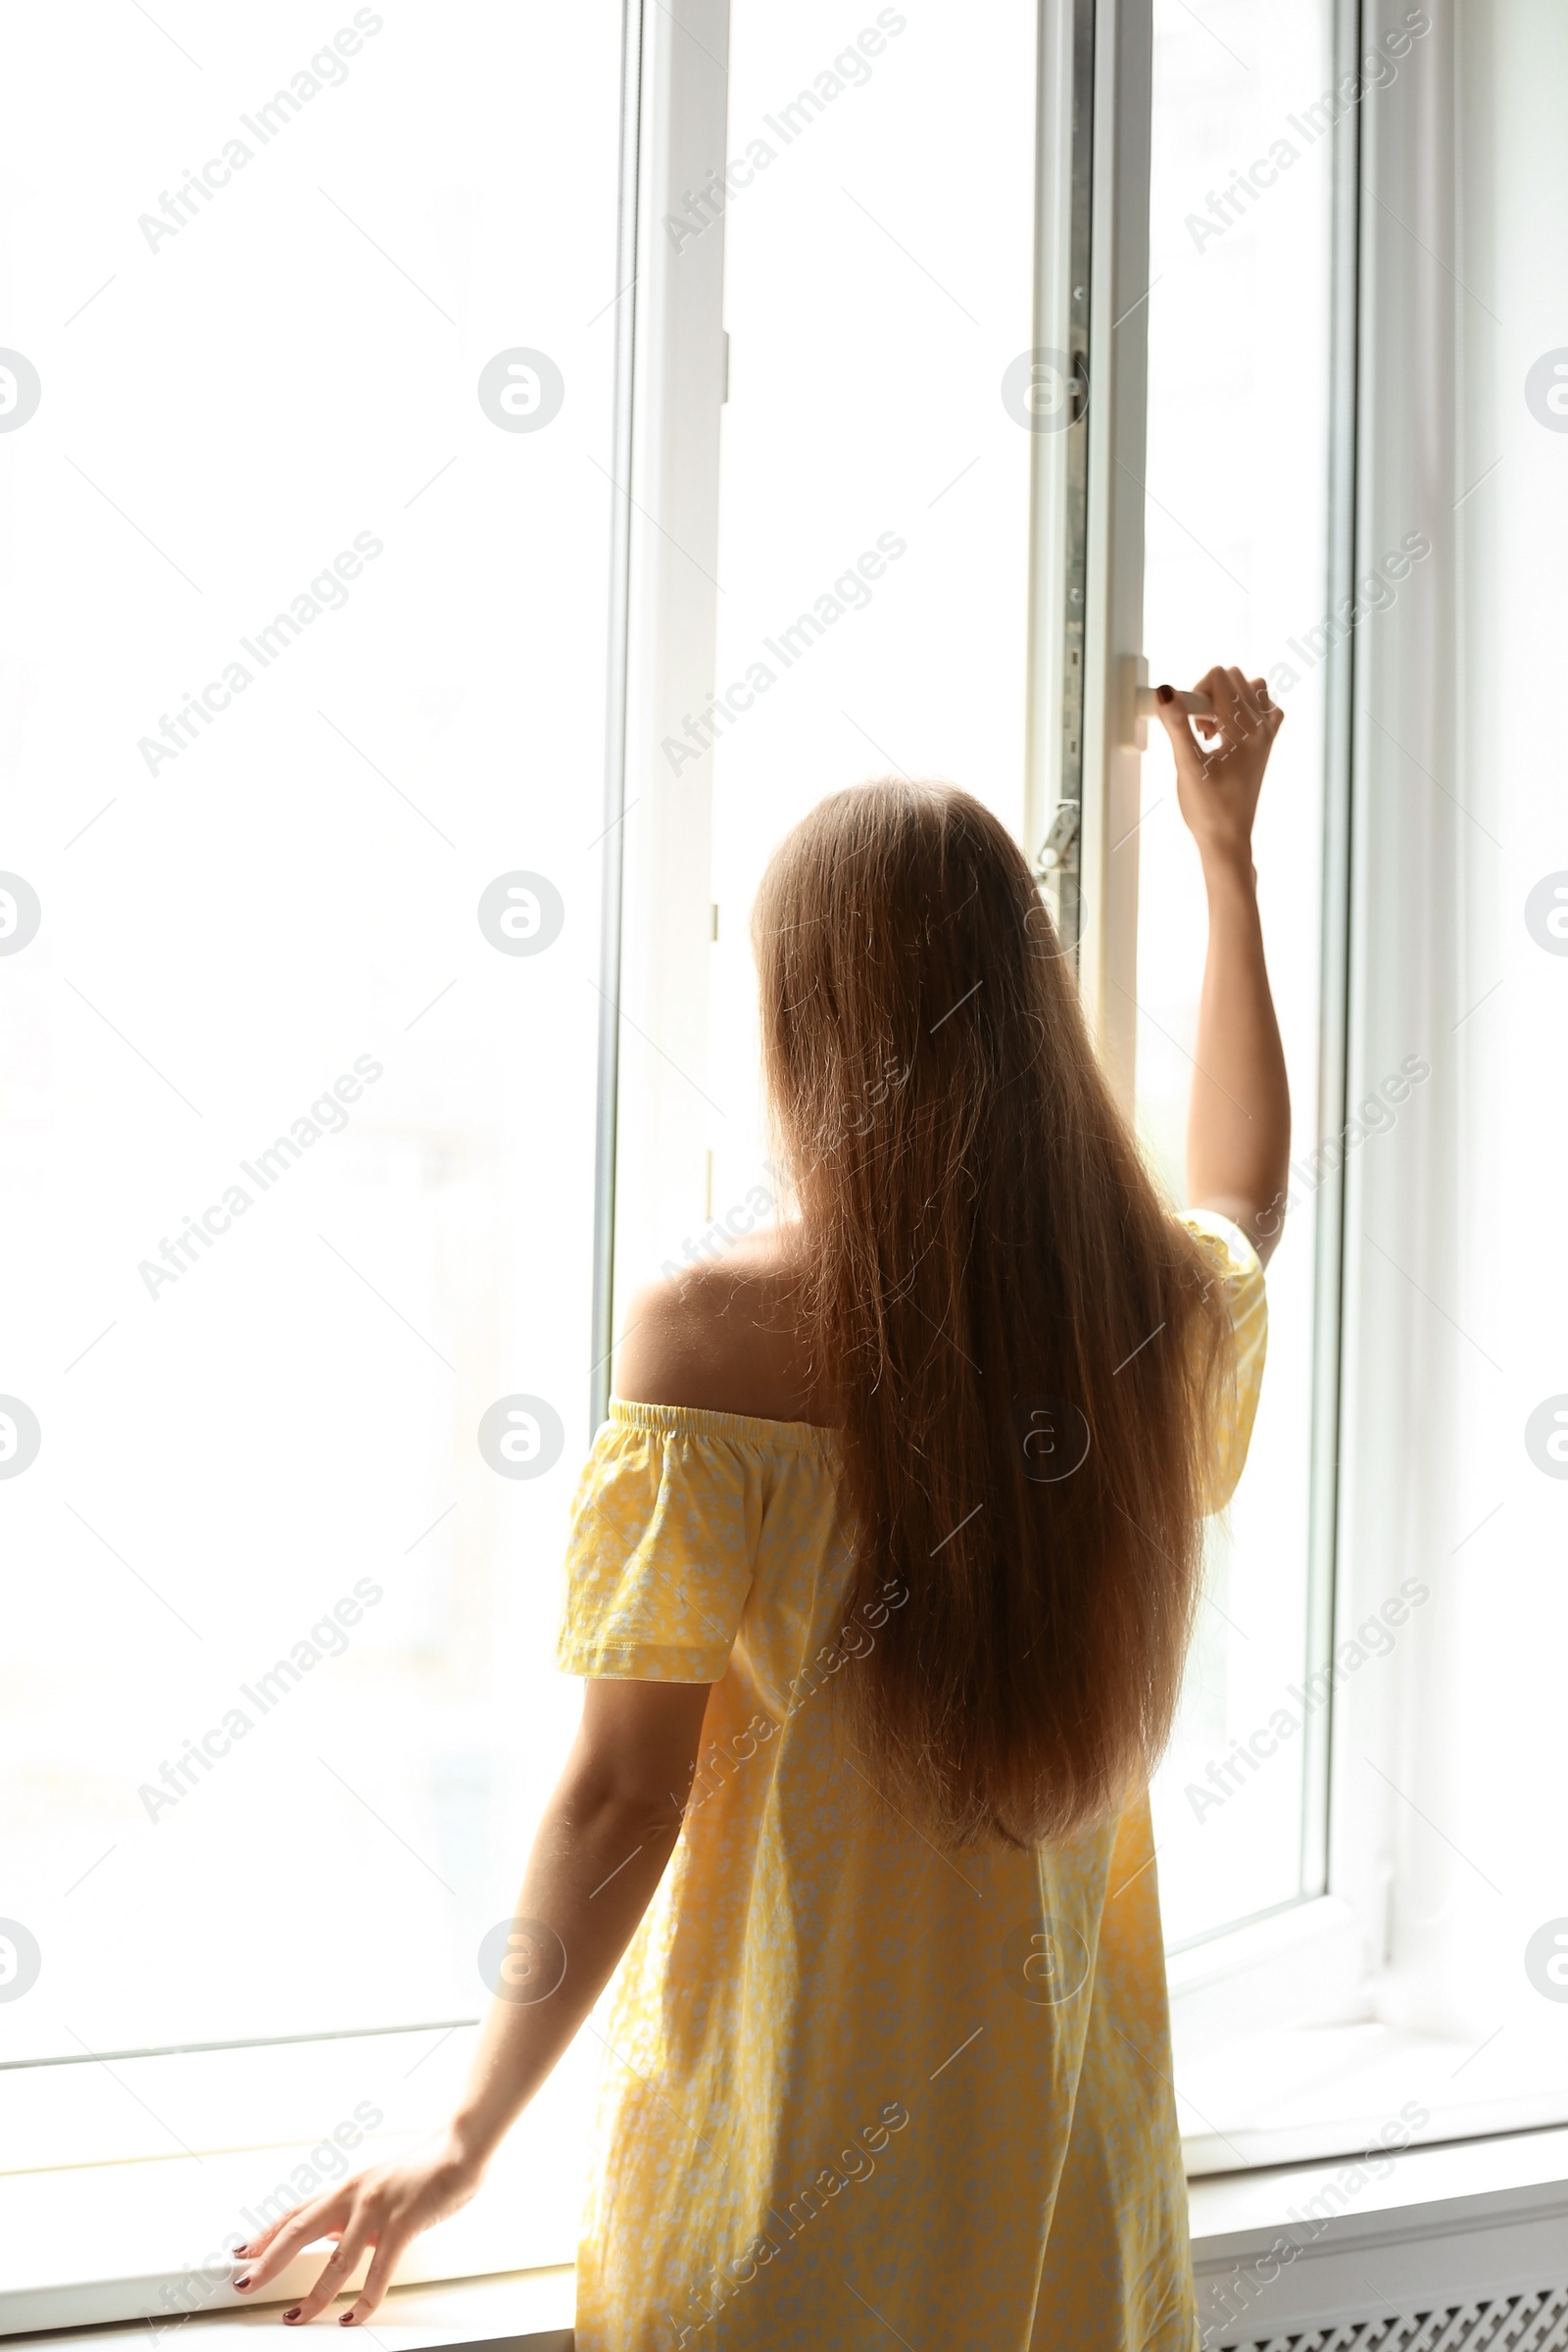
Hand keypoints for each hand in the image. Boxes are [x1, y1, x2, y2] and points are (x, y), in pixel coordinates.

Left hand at [231, 2129, 485, 2325]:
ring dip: (313, 2294)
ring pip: (335, 2261)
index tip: (243, 2252)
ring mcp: (377, 2209)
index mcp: (348, 2187)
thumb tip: (336, 2240)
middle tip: (246, 2283)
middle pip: (299, 2230)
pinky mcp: (402, 2223)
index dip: (267, 2233)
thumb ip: (356, 2214)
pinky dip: (363, 2300)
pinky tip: (351, 2316)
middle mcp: (355, 2196)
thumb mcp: (380, 2189)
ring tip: (297, 2317)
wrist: (460, 2148)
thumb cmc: (426, 2168)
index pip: (297, 2211)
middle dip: (268, 2260)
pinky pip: (377, 2270)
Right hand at [1154, 664, 1282, 871]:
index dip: (1196, 694)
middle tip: (1198, 731)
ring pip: (1252, 688)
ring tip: (1212, 730)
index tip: (1190, 725)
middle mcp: (1262, 726)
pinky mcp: (1266, 743)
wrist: (1228, 837)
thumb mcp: (1187, 766)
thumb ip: (1177, 725)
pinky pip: (1263, 708)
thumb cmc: (1208, 809)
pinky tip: (1226, 733)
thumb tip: (1165, 692)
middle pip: (1235, 678)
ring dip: (1227, 700)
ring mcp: (1267, 734)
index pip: (1220, 677)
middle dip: (1210, 695)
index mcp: (1245, 729)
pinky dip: (1243, 710)